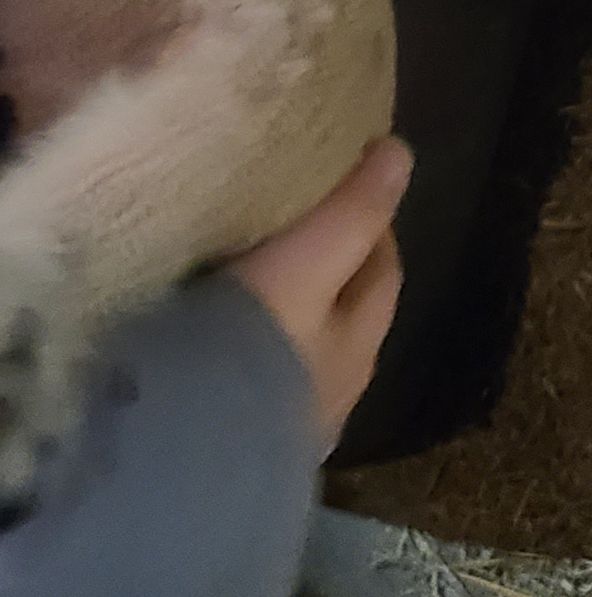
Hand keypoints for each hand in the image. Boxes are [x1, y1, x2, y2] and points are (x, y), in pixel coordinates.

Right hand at [227, 137, 410, 448]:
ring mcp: (284, 414)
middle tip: (284, 209)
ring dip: (278, 302)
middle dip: (326, 261)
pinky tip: (202, 321)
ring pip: (295, 340)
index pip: (382, 268)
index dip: (369, 219)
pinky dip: (237, 336)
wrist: (196, 444)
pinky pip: (246, 366)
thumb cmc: (260, 342)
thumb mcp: (309, 263)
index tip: (338, 174)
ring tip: (236, 259)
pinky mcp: (232, 428)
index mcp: (358, 344)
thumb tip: (400, 151)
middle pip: (343, 308)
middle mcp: (332, 384)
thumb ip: (350, 212)